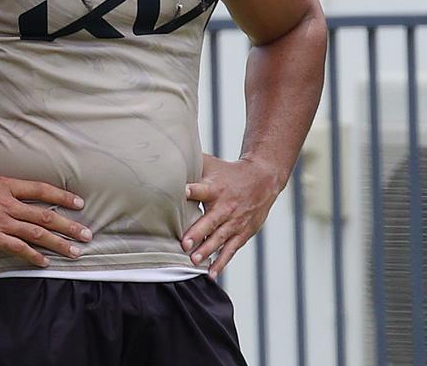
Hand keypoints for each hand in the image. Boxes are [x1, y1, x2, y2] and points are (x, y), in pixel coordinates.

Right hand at [0, 155, 91, 267]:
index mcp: (4, 185)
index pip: (40, 189)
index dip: (61, 196)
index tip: (79, 203)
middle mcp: (7, 202)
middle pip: (45, 213)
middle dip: (70, 225)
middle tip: (88, 234)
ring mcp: (1, 220)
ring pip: (37, 232)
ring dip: (59, 243)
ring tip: (76, 252)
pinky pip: (18, 247)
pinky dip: (34, 255)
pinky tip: (45, 262)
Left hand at [182, 154, 283, 278]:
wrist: (262, 180)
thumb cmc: (228, 172)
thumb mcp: (211, 164)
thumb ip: (190, 164)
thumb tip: (164, 154)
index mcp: (215, 188)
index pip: (202, 189)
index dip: (192, 191)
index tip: (183, 193)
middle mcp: (226, 207)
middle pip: (210, 221)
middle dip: (198, 233)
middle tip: (184, 245)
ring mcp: (235, 222)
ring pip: (220, 239)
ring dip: (207, 251)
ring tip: (194, 262)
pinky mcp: (242, 233)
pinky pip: (231, 249)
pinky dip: (221, 262)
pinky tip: (211, 273)